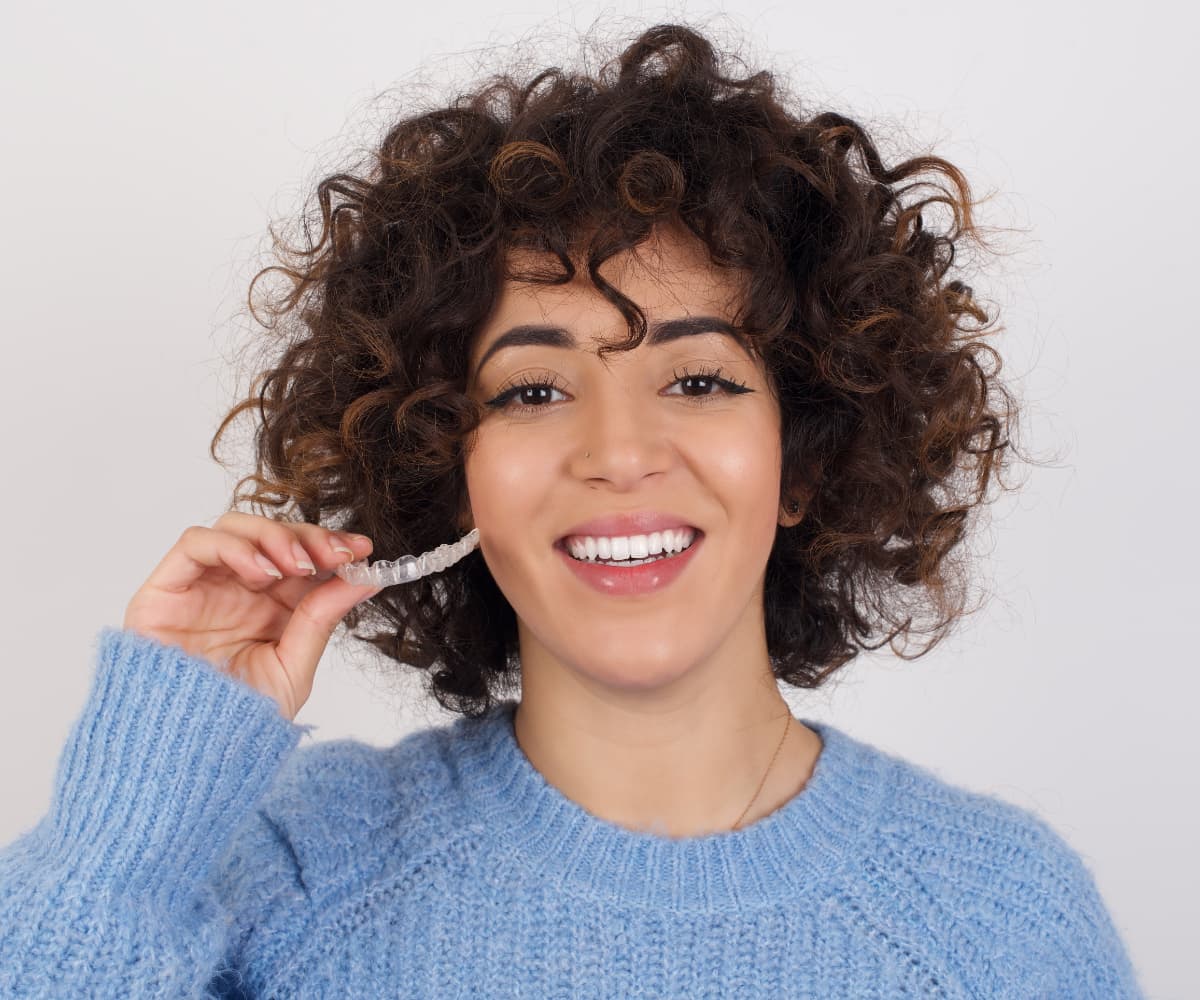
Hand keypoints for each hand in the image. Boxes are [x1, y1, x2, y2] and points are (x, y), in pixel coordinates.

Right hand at [122, 511, 380, 720]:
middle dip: (309, 537)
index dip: (332, 545)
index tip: (363, 549)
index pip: (302, 556)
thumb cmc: (236, 721)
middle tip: (336, 554)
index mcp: (270, 607)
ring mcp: (201, 587)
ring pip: (235, 527)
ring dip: (274, 536)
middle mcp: (236, 591)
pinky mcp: (164, 590)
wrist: (186, 757)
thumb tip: (367, 579)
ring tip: (299, 566)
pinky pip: (195, 544)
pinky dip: (233, 547)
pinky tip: (262, 573)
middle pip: (272, 535)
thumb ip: (323, 618)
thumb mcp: (293, 666)